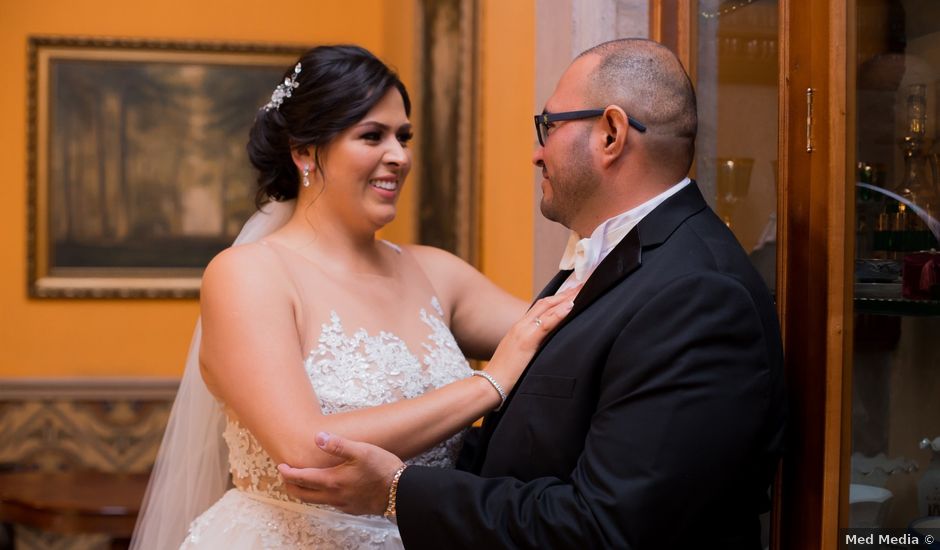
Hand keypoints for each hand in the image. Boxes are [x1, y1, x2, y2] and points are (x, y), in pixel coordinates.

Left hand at [278, 431, 403, 515]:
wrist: (401, 492)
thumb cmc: (382, 469)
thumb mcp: (361, 451)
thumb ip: (338, 445)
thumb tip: (318, 437)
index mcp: (332, 481)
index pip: (302, 479)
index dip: (288, 473)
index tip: (281, 466)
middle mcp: (334, 496)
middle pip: (304, 495)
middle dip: (291, 485)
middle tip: (287, 475)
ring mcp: (343, 504)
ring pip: (316, 500)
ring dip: (306, 491)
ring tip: (305, 480)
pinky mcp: (352, 508)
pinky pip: (330, 503)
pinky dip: (321, 496)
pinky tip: (329, 488)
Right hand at [484, 285, 578, 391]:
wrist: (489, 385)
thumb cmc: (504, 375)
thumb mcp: (518, 356)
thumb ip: (530, 347)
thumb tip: (544, 348)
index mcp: (518, 329)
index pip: (540, 307)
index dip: (557, 298)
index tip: (572, 292)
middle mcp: (520, 326)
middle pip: (545, 303)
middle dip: (565, 294)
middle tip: (583, 285)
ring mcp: (522, 332)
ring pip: (546, 308)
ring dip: (566, 298)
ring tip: (582, 290)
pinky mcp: (526, 342)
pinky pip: (545, 324)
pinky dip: (559, 314)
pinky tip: (571, 306)